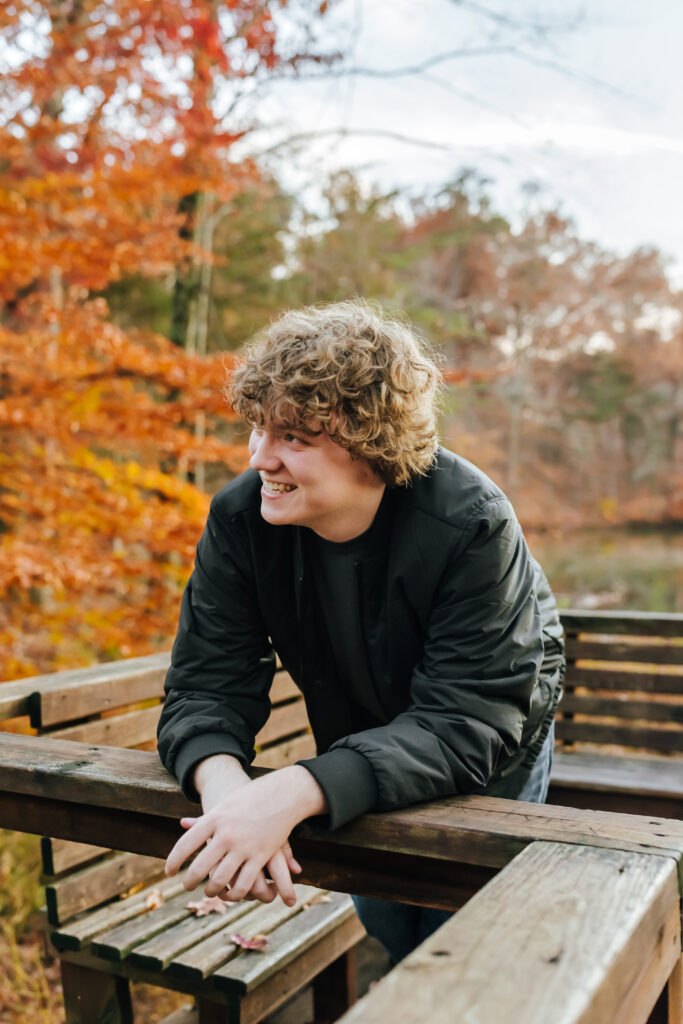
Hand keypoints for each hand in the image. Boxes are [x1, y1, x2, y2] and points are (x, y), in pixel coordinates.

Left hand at [165, 765, 325, 905]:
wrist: (283, 792)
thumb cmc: (250, 797)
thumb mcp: (226, 804)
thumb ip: (205, 819)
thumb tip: (182, 823)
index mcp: (214, 818)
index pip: (186, 844)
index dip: (174, 861)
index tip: (169, 872)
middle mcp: (226, 833)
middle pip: (200, 867)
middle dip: (190, 881)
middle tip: (186, 887)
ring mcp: (244, 845)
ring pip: (221, 880)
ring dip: (212, 891)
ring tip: (208, 892)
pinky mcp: (261, 855)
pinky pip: (244, 883)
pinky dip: (235, 893)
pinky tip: (231, 894)